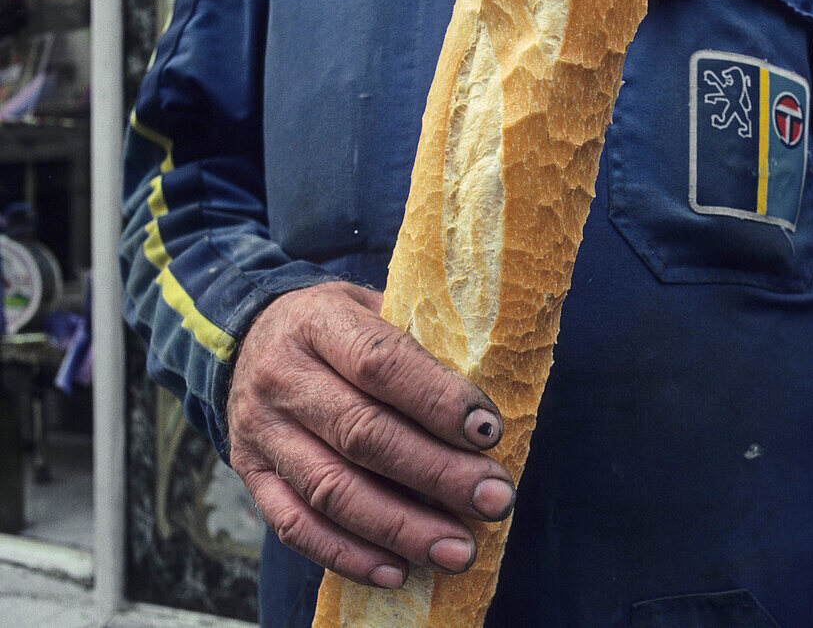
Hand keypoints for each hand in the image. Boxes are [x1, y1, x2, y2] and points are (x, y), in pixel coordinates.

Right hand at [226, 281, 514, 588]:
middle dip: (438, 474)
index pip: (382, 362)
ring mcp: (261, 429)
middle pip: (363, 434)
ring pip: (332, 489)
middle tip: (494, 499)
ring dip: (402, 528)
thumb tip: (482, 411)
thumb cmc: (343, 327)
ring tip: (459, 550)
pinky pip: (296, 526)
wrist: (253, 336)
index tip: (489, 431)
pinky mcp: (252, 474)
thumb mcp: (376, 307)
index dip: (438, 400)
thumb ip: (421, 346)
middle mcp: (282, 376)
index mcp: (319, 321)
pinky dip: (348, 555)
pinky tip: (398, 571)